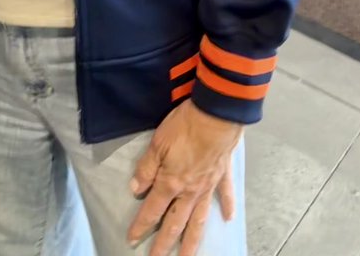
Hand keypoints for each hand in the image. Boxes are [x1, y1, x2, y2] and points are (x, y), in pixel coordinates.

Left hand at [127, 101, 241, 254]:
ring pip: (199, 220)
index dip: (141, 226)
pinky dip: (227, 208)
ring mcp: (208, 186)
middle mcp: (190, 192)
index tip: (132, 240)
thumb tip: (136, 190)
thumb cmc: (184, 126)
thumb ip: (147, 168)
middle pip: (176, 223)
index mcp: (171, 183)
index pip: (152, 210)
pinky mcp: (222, 175)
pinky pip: (225, 196)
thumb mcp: (157, 144)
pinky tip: (227, 219)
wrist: (216, 116)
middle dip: (164, 244)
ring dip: (193, 241)